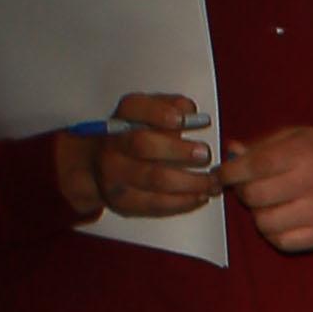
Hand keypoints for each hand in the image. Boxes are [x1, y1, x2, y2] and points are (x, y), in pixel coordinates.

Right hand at [53, 89, 219, 220]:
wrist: (99, 169)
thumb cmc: (133, 139)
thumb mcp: (145, 117)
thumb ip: (168, 107)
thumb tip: (189, 109)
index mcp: (119, 119)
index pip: (134, 109)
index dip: (159, 112)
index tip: (184, 118)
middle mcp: (112, 146)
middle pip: (144, 145)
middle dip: (178, 150)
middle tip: (205, 153)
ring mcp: (115, 176)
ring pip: (155, 179)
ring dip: (190, 182)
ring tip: (213, 181)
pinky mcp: (124, 202)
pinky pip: (156, 204)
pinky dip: (184, 201)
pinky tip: (202, 196)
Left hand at [221, 125, 312, 253]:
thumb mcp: (297, 137)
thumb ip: (262, 145)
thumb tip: (232, 153)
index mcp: (302, 153)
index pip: (254, 166)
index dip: (230, 173)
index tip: (223, 175)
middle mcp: (311, 182)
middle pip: (255, 196)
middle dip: (244, 193)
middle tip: (249, 188)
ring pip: (264, 222)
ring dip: (258, 215)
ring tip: (268, 205)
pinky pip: (281, 242)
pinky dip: (273, 233)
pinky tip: (279, 221)